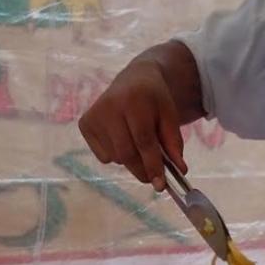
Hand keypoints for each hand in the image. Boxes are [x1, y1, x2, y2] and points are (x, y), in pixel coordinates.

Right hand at [78, 56, 185, 190]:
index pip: (143, 140)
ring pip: (116, 157)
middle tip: (153, 179)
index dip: (152, 165)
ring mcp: (94, 115)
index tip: (160, 185)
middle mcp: (110, 106)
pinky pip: (104, 156)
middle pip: (127, 153)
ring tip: (137, 141)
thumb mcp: (170, 116)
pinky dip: (116, 155)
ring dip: (130, 160)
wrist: (134, 79)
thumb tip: (180, 170)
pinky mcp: (85, 124)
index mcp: (135, 99)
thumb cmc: (154, 100)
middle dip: (142, 170)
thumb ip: (174, 143)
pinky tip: (121, 137)